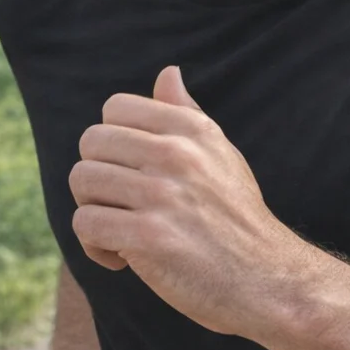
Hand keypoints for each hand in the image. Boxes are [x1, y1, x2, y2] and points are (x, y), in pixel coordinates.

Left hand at [68, 65, 309, 337]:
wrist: (266, 278)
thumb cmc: (237, 215)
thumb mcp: (220, 152)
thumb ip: (187, 112)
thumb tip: (167, 72)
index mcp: (190, 129)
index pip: (115, 107)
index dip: (112, 139)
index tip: (129, 168)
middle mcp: (176, 153)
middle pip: (92, 142)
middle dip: (96, 174)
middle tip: (120, 202)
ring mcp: (162, 195)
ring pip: (83, 180)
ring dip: (93, 210)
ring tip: (119, 229)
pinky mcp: (149, 238)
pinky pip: (86, 225)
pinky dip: (94, 246)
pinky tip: (121, 257)